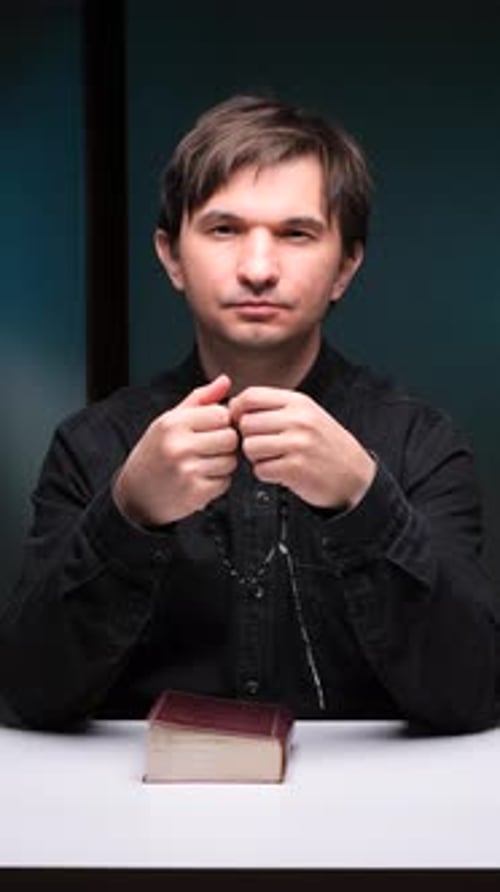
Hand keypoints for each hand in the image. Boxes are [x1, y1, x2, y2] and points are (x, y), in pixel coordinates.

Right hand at [113, 375, 238, 525]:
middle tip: (209, 449)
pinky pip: (225, 482)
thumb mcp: (170, 421)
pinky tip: (199, 481)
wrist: (135, 495)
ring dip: (223, 464)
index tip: (210, 430)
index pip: (222, 415)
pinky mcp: (194, 493)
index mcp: (173, 423)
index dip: (222, 423)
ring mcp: (186, 471)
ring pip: (231, 461)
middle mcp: (178, 445)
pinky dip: (217, 483)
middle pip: (231, 438)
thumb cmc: (156, 452)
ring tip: (202, 465)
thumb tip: (225, 380)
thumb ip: (200, 399)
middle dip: (226, 444)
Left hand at [230, 387, 375, 509]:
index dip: (238, 409)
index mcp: (298, 402)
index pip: (251, 396)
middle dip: (248, 437)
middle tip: (263, 446)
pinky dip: (266, 474)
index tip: (241, 421)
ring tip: (273, 458)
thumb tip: (233, 404)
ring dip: (256, 457)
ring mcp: (297, 444)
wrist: (354, 475)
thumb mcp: (307, 414)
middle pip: (246, 423)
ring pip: (249, 447)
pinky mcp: (295, 469)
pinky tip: (281, 472)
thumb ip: (275, 408)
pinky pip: (260, 470)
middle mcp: (298, 420)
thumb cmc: (326, 445)